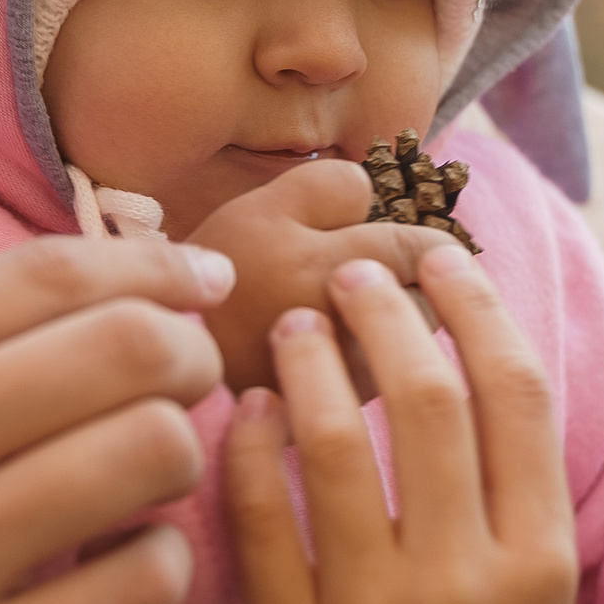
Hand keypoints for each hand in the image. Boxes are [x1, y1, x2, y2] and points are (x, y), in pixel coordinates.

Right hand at [0, 236, 232, 603]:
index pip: (51, 273)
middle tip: (192, 380)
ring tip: (150, 477)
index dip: (155, 265)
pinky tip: (130, 566)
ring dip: (180, 454)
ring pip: (150, 452)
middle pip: (128, 348)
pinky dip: (163, 566)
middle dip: (191, 351)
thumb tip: (107, 290)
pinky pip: (140, 588)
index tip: (199, 280)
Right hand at [187, 158, 460, 396]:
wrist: (169, 364)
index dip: (426, 242)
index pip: (434, 250)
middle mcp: (369, 328)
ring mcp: (359, 380)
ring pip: (412, 349)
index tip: (400, 244)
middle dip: (416, 288)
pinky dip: (369, 363)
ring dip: (395, 329)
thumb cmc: (219, 278)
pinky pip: (382, 383)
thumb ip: (332, 187)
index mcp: (353, 265)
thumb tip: (379, 201)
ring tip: (343, 316)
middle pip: (434, 304)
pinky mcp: (344, 416)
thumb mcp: (264, 207)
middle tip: (370, 280)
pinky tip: (331, 353)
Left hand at [227, 246, 579, 603]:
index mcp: (543, 563)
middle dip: (385, 312)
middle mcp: (469, 581)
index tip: (439, 260)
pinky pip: (259, 519)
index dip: (474, 306)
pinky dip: (248, 449)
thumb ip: (513, 500)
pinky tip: (243, 410)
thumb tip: (471, 362)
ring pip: (330, 443)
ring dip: (308, 362)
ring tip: (295, 325)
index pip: (514, 392)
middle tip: (351, 277)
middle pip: (426, 396)